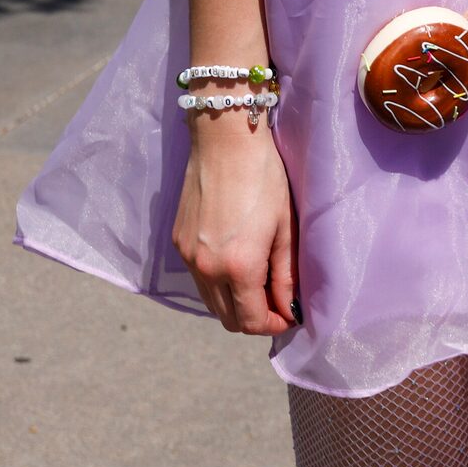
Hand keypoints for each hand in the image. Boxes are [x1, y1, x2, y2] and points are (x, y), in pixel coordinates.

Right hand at [174, 113, 297, 333]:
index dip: (272, 324)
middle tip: (276, 301)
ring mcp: (188, 257)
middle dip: (253, 318)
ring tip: (259, 280)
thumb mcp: (285, 226)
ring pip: (210, 301)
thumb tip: (289, 306)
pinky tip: (236, 260)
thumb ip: (286, 272)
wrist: (224, 142)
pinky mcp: (178, 243)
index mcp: (238, 267)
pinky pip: (198, 278)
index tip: (288, 315)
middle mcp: (206, 269)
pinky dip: (217, 282)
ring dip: (234, 302)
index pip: (250, 321)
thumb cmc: (264, 177)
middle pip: (227, 319)